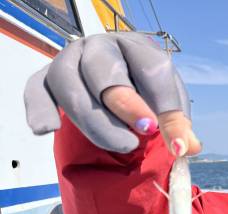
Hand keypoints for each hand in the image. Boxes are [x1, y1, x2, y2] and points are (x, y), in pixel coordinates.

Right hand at [24, 32, 199, 155]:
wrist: (118, 91)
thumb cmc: (147, 96)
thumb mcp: (168, 108)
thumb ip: (178, 125)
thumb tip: (187, 147)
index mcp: (138, 48)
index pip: (152, 71)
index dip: (165, 108)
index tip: (176, 142)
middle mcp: (100, 48)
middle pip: (105, 72)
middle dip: (126, 106)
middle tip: (145, 134)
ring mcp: (70, 61)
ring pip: (70, 86)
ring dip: (96, 122)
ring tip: (124, 146)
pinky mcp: (47, 80)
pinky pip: (36, 91)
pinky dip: (40, 110)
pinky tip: (50, 130)